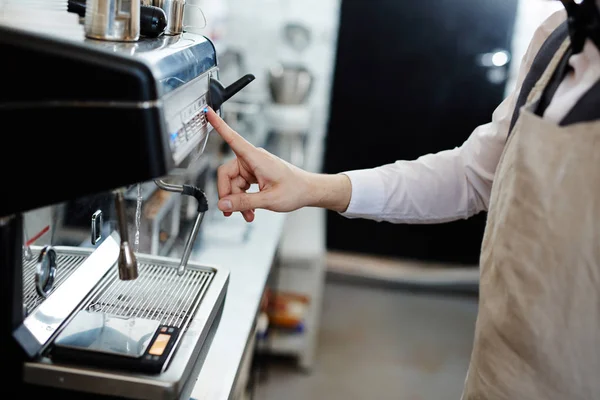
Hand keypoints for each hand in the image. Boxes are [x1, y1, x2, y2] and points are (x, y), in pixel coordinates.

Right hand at [205, 107, 314, 221]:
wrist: (308, 190)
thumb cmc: (295, 190)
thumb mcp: (268, 199)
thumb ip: (243, 202)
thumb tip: (223, 204)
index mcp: (256, 158)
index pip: (233, 138)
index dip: (219, 125)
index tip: (208, 113)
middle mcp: (252, 159)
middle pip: (227, 174)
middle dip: (228, 194)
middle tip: (230, 211)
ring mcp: (253, 167)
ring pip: (234, 184)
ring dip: (238, 201)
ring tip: (247, 214)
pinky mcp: (255, 174)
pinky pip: (241, 186)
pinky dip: (243, 199)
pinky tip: (250, 210)